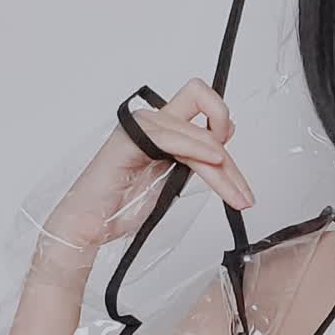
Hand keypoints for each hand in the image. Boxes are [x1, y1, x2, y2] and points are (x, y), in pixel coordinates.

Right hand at [45, 76, 254, 252]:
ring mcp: (140, 128)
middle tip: (243, 192)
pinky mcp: (130, 140)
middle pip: (206, 114)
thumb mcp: (172, 180)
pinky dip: (198, 148)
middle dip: (231, 155)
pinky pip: (172, 137)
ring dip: (223, 168)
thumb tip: (222, 149)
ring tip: (235, 194)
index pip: (204, 111)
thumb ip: (193, 161)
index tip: (233, 165)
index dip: (225, 128)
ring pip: (197, 134)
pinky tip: (213, 160)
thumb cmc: (123, 205)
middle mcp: (152, 122)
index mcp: (162, 128)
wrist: (91, 224)